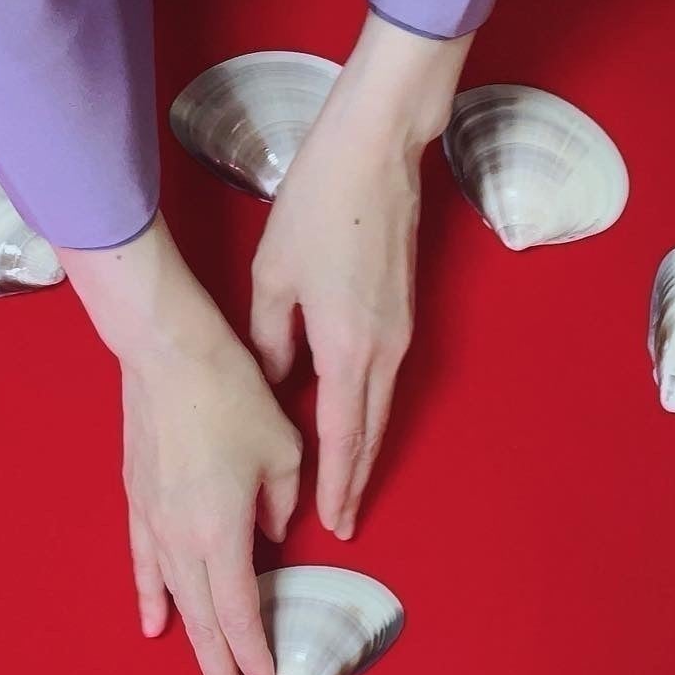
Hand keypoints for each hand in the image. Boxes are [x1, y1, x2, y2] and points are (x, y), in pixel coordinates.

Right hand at [59, 217, 301, 674]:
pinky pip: (143, 564)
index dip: (254, 652)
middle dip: (220, 667)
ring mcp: (153, 522)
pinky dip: (150, 596)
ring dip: (191, 641)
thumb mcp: (283, 451)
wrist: (166, 353)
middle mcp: (182, 539)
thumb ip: (281, 504)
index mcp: (223, 532)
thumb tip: (270, 532)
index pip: (240, 611)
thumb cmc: (232, 395)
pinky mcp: (137, 502)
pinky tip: (154, 624)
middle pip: (204, 620)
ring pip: (173, 599)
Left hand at [250, 12, 470, 537]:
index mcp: (349, 348)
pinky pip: (383, 379)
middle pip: (370, 433)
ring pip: (380, 408)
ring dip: (364, 449)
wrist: (377, 152)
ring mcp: (400, 332)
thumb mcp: (273, 277)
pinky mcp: (402, 313)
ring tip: (346, 485)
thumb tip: (278, 382)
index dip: (337, 484)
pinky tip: (350, 423)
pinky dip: (368, 412)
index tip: (334, 523)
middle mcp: (384, 350)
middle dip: (355, 480)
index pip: (342, 437)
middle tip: (344, 522)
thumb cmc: (319, 207)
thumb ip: (272, 341)